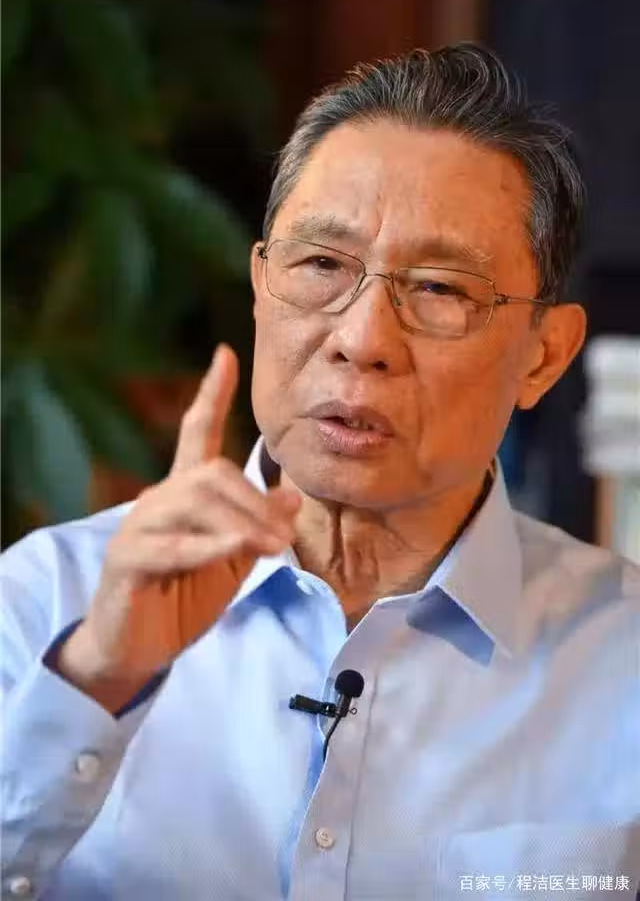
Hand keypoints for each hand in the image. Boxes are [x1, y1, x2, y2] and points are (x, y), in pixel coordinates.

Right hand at [55, 345, 299, 710]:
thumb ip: (256, 527)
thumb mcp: (232, 561)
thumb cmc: (184, 597)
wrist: (138, 649)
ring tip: (272, 547)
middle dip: (255, 499)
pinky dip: (206, 546)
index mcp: (185, 494)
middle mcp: (159, 499)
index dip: (212, 394)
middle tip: (285, 535)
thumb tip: (292, 496)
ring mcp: (140, 527)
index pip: (197, 432)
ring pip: (194, 502)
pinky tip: (233, 547)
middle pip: (211, 473)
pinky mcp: (127, 559)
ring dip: (241, 522)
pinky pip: (171, 545)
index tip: (226, 354)